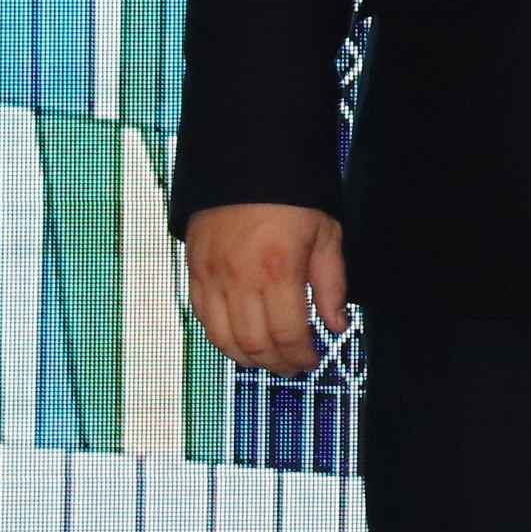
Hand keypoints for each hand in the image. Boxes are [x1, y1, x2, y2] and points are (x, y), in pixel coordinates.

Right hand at [185, 203, 350, 377]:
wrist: (246, 165)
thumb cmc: (291, 197)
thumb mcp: (327, 236)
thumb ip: (332, 285)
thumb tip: (336, 325)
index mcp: (278, 272)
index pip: (288, 334)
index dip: (301, 355)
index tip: (313, 360)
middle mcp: (240, 280)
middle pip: (255, 343)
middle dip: (276, 363)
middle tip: (293, 366)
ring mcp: (212, 277)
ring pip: (223, 338)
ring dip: (247, 357)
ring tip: (268, 360)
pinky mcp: (194, 272)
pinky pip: (202, 317)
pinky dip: (220, 337)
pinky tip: (238, 342)